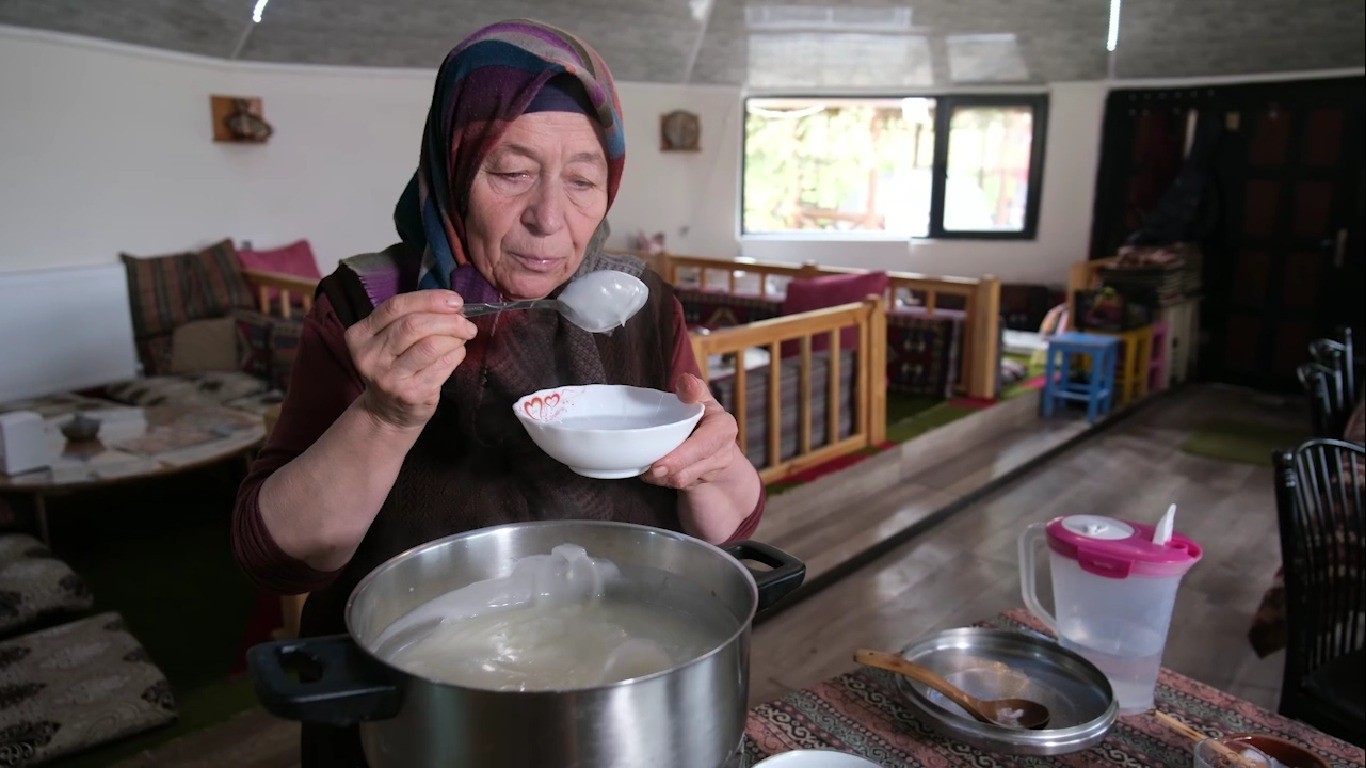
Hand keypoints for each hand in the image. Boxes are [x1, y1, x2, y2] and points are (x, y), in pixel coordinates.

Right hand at [345, 289, 476, 431]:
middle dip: (447, 319)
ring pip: (430, 345)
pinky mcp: (410, 394)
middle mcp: (370, 356)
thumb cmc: (394, 367)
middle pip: (414, 325)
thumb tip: (453, 305)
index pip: (396, 306)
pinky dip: (456, 355)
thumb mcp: (389, 340)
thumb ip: (411, 318)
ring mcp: (389, 377)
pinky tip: (457, 353)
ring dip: (455, 337)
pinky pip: (442, 366)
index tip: (455, 300)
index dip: (429, 299)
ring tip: (465, 336)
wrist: (386, 413)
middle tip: (466, 322)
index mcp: (360, 334)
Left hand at [644, 373, 742, 489]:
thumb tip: (685, 380)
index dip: (680, 457)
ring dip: (661, 478)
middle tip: (646, 471)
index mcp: (723, 428)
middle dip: (666, 472)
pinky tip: (654, 472)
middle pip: (690, 470)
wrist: (715, 441)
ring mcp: (713, 470)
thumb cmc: (702, 414)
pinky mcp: (702, 482)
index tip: (658, 465)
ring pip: (682, 481)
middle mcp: (722, 452)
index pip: (703, 446)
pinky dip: (664, 481)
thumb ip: (693, 389)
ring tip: (645, 469)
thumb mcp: (700, 398)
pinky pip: (679, 486)